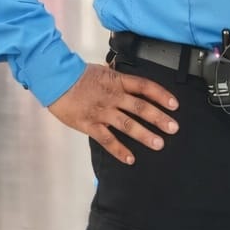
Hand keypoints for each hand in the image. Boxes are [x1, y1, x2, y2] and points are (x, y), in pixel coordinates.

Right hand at [48, 62, 178, 164]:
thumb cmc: (76, 75)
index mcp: (117, 81)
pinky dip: (119, 150)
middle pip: (141, 107)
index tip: (175, 105)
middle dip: (159, 118)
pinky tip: (130, 159)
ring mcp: (102, 112)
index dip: (161, 95)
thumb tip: (127, 79)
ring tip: (159, 144)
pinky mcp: (90, 124)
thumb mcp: (101, 71)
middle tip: (173, 128)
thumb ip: (116, 77)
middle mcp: (113, 96)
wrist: (54, 80)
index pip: (145, 87)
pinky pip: (107, 139)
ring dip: (145, 135)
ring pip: (128, 125)